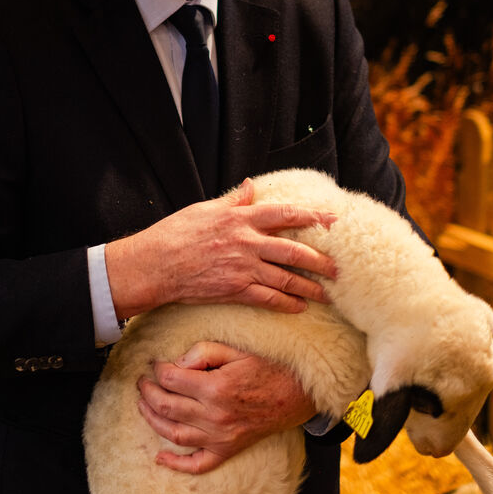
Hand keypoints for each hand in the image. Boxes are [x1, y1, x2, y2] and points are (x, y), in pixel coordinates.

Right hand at [105, 178, 337, 318]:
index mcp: (239, 218)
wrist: (154, 265)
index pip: (284, 214)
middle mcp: (246, 242)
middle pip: (293, 251)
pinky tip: (300, 307)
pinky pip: (268, 298)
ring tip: (327, 292)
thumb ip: (232, 201)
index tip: (331, 220)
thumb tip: (251, 186)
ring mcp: (242, 268)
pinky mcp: (235, 290)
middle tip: (338, 268)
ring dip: (309, 287)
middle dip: (319, 260)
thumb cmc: (174, 234)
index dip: (311, 217)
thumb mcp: (204, 209)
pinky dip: (287, 303)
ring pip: (285, 278)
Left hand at [137, 341, 315, 473]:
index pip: (171, 379)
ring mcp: (220, 437)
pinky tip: (160, 458)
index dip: (157, 369)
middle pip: (167, 406)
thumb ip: (203, 352)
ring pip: (174, 434)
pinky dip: (177, 465)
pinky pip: (198, 464)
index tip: (154, 363)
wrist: (297, 394)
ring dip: (152, 420)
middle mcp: (214, 416)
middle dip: (148, 392)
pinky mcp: (227, 450)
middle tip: (142, 382)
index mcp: (215, 388)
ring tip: (143, 405)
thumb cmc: (267, 368)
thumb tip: (176, 363)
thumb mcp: (235, 350)